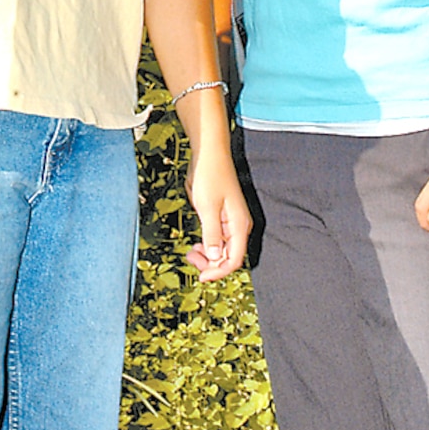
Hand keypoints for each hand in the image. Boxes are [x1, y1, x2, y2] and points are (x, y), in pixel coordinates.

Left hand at [184, 151, 251, 280]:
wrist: (209, 153)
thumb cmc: (209, 175)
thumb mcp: (206, 206)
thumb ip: (211, 233)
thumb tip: (213, 258)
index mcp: (239, 226)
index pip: (233, 260)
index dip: (217, 272)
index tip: (200, 277)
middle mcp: (238, 226)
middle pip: (228, 257)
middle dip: (210, 264)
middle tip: (190, 257)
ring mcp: (231, 221)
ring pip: (222, 249)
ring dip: (207, 255)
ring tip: (191, 252)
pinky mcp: (223, 216)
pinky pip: (218, 238)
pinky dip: (207, 244)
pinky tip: (196, 243)